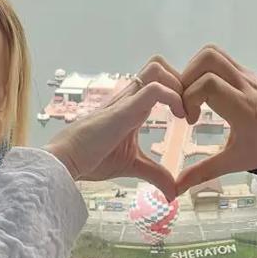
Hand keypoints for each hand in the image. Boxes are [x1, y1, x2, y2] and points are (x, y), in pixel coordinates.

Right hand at [44, 57, 184, 200]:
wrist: (66, 161)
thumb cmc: (91, 160)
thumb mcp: (133, 166)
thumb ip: (155, 174)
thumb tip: (173, 192)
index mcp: (132, 105)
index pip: (158, 79)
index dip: (178, 90)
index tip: (189, 116)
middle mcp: (129, 96)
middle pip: (159, 65)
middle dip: (181, 81)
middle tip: (190, 110)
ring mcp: (126, 100)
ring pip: (157, 68)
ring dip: (178, 85)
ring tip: (185, 113)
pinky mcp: (124, 109)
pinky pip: (154, 89)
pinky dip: (173, 98)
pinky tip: (180, 118)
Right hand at [175, 45, 256, 195]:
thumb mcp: (234, 162)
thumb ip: (203, 172)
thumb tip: (176, 190)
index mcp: (243, 108)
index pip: (208, 85)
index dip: (189, 97)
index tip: (190, 119)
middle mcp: (245, 85)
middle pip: (209, 59)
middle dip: (187, 77)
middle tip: (186, 101)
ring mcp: (247, 74)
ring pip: (213, 53)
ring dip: (194, 70)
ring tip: (192, 94)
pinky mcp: (246, 71)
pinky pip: (220, 59)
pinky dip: (204, 70)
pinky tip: (204, 92)